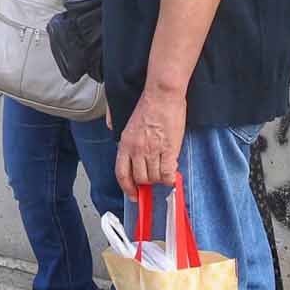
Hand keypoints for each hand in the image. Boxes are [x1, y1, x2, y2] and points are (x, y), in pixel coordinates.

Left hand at [115, 84, 187, 198]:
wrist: (162, 95)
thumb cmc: (148, 106)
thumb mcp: (128, 122)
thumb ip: (122, 134)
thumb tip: (117, 138)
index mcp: (125, 143)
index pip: (121, 173)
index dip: (127, 188)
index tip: (133, 194)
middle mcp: (136, 150)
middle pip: (140, 178)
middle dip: (147, 182)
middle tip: (154, 176)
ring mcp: (152, 150)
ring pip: (154, 177)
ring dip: (160, 178)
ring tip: (164, 169)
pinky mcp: (168, 150)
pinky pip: (168, 174)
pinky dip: (170, 178)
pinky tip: (172, 173)